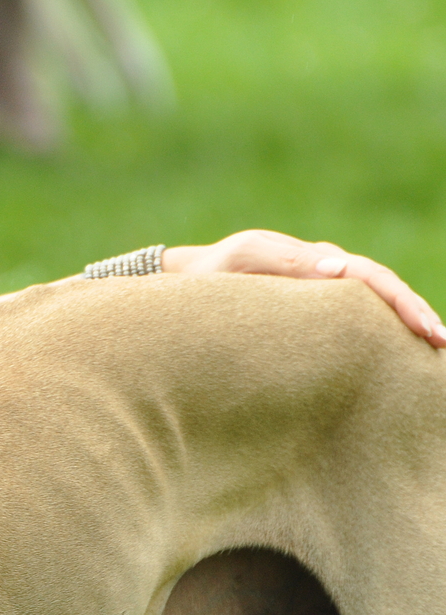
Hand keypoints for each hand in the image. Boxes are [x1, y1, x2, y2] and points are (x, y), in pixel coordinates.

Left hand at [165, 229, 445, 348]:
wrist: (193, 278)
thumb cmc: (212, 273)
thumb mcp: (243, 261)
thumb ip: (285, 263)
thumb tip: (340, 268)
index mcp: (312, 259)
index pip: (369, 277)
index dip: (399, 300)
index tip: (422, 328)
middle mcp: (326, 270)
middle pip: (382, 288)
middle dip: (414, 313)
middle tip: (441, 342)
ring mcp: (323, 288)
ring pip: (375, 303)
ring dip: (405, 322)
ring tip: (433, 350)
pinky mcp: (315, 308)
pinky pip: (356, 315)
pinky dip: (382, 331)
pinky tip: (399, 355)